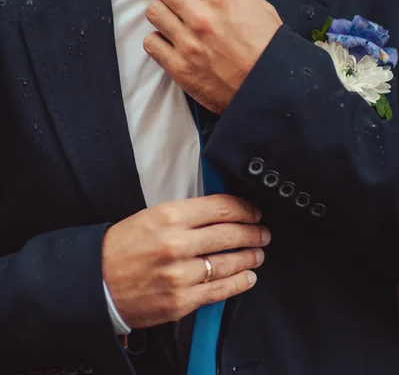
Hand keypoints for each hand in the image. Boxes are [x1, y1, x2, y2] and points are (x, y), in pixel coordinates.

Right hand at [102, 195, 269, 327]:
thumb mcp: (151, 215)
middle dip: (253, 232)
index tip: (254, 211)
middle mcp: (177, 243)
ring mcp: (180, 274)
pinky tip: (248, 277)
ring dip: (250, 257)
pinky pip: (219, 291)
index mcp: (170, 216)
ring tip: (258, 253)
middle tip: (263, 232)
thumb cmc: (122, 246)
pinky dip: (239, 283)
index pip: (220, 208)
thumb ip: (186, 214)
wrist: (98, 281)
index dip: (244, 209)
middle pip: (230, 234)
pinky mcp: (181, 301)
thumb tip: (220, 211)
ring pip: (229, 263)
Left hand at [143, 0, 281, 112]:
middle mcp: (202, 17)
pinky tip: (172, 43)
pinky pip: (151, 43)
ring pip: (153, 12)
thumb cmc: (268, 49)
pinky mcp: (179, 67)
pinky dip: (158, 41)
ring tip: (174, 21)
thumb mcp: (260, 8)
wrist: (270, 87)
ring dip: (162, 14)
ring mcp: (188, 43)